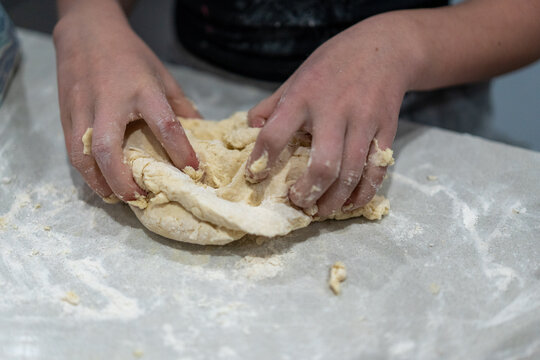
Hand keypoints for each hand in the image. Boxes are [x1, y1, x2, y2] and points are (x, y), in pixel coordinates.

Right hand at [53, 1, 199, 201]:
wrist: (87, 31)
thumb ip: (181, 105)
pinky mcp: (65, 114)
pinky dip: (86, 171)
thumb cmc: (130, 55)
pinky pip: (72, 149)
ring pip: (82, 155)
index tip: (192, 171)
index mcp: (142, 90)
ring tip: (118, 197)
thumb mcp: (162, 75)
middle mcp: (109, 101)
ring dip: (99, 182)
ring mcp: (82, 108)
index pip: (165, 125)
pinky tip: (101, 181)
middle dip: (121, 180)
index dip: (180, 152)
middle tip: (138, 197)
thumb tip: (200, 134)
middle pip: (106, 149)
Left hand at [245, 14, 422, 216]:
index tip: (254, 177)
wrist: (384, 48)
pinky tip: (349, 203)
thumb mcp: (295, 77)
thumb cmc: (332, 65)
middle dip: (308, 193)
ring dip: (334, 201)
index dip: (261, 161)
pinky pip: (376, 170)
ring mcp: (364, 122)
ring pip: (351, 174)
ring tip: (321, 211)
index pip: (275, 134)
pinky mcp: (387, 130)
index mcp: (303, 97)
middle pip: (323, 165)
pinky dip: (363, 194)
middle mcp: (334, 110)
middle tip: (298, 203)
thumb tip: (250, 131)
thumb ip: (271, 105)